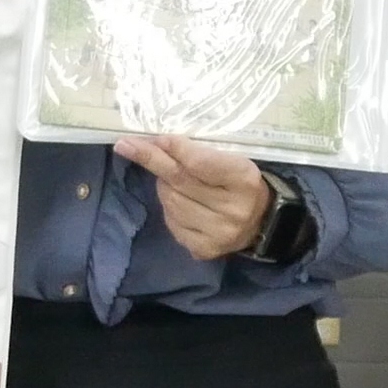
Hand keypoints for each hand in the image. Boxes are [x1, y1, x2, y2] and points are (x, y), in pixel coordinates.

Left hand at [114, 136, 272, 260]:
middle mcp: (234, 209)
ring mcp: (219, 233)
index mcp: (244, 180)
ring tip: (172, 180)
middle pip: (180, 181)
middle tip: (127, 145)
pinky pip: (172, 223)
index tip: (151, 138)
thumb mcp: (231, 159)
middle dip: (151, 160)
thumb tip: (157, 143)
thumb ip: (199, 153)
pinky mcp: (205, 249)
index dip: (174, 149)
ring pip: (171, 202)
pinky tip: (180, 203)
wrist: (260, 221)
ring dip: (164, 186)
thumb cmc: (239, 183)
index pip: (200, 163)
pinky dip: (169, 209)